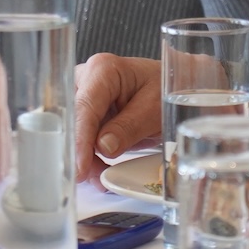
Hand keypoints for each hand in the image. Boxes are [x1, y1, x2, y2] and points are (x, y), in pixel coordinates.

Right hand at [73, 53, 161, 177]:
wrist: (174, 86)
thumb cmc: (166, 89)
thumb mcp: (154, 109)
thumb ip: (129, 127)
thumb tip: (103, 146)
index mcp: (103, 71)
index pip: (85, 108)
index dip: (80, 140)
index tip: (80, 167)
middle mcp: (87, 80)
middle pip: (73, 121)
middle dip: (79, 152)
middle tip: (89, 177)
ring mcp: (84, 96)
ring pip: (74, 132)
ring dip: (85, 158)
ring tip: (100, 178)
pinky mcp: (87, 113)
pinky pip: (82, 137)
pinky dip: (90, 156)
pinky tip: (99, 170)